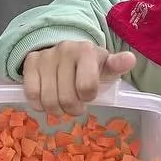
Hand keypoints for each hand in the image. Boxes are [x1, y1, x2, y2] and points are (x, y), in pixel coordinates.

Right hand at [21, 41, 136, 117]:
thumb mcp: (106, 66)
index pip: (86, 87)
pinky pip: (31, 94)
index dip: (87, 98)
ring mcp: (46, 56)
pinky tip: (47, 100)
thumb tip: (130, 60)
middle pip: (67, 99)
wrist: (66, 51)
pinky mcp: (30, 62)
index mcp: (86, 51)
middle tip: (76, 106)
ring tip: (62, 104)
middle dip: (73, 109)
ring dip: (56, 110)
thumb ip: (117, 65)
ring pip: (48, 100)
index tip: (89, 95)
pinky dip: (39, 105)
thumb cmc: (90, 65)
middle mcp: (65, 50)